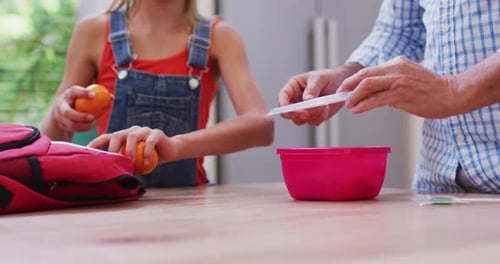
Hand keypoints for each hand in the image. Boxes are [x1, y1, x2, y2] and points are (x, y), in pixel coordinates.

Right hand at [51, 85, 95, 131]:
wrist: (62, 108)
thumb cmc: (79, 100)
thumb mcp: (84, 95)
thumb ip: (98, 95)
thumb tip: (112, 97)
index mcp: (68, 94)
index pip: (74, 91)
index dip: (83, 93)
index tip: (94, 95)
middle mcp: (61, 105)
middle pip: (67, 112)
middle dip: (80, 116)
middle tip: (92, 117)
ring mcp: (60, 117)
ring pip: (70, 124)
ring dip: (83, 125)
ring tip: (93, 123)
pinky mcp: (62, 126)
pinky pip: (73, 130)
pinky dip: (82, 129)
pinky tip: (90, 126)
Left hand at [87, 126, 176, 163]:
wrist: (170, 151)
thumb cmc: (150, 159)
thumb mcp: (135, 163)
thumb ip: (125, 166)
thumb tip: (111, 176)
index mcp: (125, 136)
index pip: (107, 137)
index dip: (97, 142)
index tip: (87, 150)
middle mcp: (132, 130)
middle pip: (118, 134)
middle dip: (113, 147)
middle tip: (112, 160)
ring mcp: (144, 130)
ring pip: (132, 136)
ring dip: (128, 149)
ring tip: (129, 161)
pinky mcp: (156, 133)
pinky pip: (149, 141)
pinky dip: (146, 152)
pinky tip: (145, 162)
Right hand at [277, 63, 361, 125]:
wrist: (342, 83)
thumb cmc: (328, 77)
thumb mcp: (319, 78)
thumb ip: (312, 89)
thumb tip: (306, 100)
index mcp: (293, 87)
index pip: (282, 97)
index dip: (284, 106)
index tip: (292, 111)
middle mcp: (296, 99)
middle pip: (287, 113)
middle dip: (298, 115)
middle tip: (308, 113)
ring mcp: (304, 109)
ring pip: (300, 120)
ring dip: (312, 115)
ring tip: (324, 105)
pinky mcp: (313, 116)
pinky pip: (312, 122)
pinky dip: (320, 118)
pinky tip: (326, 109)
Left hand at [338, 56, 458, 118]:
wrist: (452, 94)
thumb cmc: (432, 90)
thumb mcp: (409, 78)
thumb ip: (392, 83)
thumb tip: (375, 94)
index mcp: (397, 63)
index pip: (370, 70)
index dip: (354, 80)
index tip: (345, 88)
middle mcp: (396, 68)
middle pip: (364, 75)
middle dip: (348, 85)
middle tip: (339, 95)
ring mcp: (398, 80)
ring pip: (367, 85)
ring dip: (353, 96)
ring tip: (347, 104)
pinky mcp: (400, 94)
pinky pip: (376, 99)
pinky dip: (363, 105)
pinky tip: (356, 110)